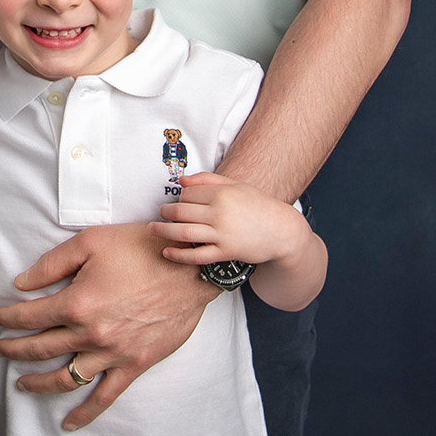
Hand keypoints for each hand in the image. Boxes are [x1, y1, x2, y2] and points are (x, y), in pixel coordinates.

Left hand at [0, 221, 215, 429]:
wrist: (189, 269)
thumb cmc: (141, 249)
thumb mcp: (91, 242)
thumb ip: (52, 263)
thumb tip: (22, 283)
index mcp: (77, 302)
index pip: (30, 316)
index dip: (9, 318)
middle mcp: (90, 333)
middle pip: (41, 348)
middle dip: (14, 349)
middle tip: (0, 350)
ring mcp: (112, 354)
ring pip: (65, 378)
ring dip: (38, 383)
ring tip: (21, 383)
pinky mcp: (133, 366)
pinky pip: (105, 396)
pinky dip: (85, 414)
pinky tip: (69, 423)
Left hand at [149, 171, 309, 265]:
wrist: (281, 230)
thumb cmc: (258, 205)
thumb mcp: (236, 186)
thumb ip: (208, 180)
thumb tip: (182, 182)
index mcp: (222, 194)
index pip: (188, 194)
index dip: (178, 198)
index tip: (176, 201)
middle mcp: (220, 213)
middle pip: (181, 212)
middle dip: (165, 213)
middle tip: (159, 213)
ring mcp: (222, 235)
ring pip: (184, 233)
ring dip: (164, 231)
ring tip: (154, 229)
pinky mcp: (225, 253)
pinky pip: (196, 256)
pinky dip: (178, 255)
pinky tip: (167, 252)